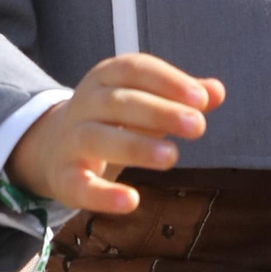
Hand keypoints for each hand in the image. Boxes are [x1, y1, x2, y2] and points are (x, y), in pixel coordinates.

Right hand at [7, 54, 224, 216]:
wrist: (53, 146)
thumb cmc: (113, 118)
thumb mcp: (144, 100)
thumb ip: (180, 96)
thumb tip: (216, 92)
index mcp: (106, 77)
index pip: (136, 70)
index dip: (168, 81)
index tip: (201, 99)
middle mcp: (85, 103)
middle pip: (119, 103)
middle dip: (160, 112)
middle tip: (198, 126)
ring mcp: (71, 139)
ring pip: (98, 138)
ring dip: (136, 147)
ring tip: (172, 156)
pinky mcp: (64, 177)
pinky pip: (79, 184)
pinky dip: (103, 194)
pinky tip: (131, 201)